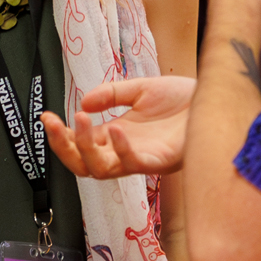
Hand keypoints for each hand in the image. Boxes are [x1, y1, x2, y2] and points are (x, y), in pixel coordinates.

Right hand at [45, 75, 194, 178]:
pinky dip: (122, 149)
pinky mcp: (161, 161)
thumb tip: (82, 102)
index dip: (60, 135)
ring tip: (82, 121)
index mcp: (116, 135)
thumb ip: (110, 95)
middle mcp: (124, 151)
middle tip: (56, 124)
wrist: (213, 98)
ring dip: (87, 148)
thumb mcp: (139, 89)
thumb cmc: (181, 99)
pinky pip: (134, 163)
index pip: (79, 145)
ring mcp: (141, 158)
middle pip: (83, 165)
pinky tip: (116, 130)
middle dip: (64, 147)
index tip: (46, 116)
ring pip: (102, 170)